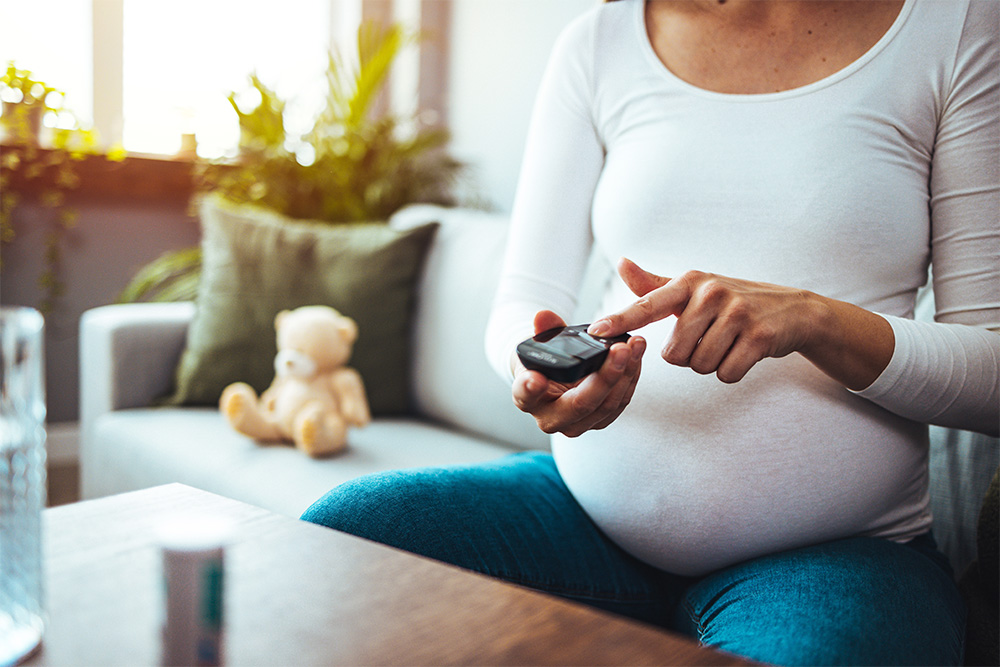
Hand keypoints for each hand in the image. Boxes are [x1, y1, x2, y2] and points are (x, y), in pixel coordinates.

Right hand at [512, 310, 645, 436]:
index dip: (531, 388)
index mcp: (526, 397)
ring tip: (635, 345)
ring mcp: (577, 424)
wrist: (554, 379)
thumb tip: (543, 316)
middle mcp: (550, 418)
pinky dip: (631, 378)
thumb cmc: (543, 362)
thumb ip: (544, 330)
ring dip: (626, 374)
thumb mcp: (539, 344)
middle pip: (580, 404)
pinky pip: (620, 403)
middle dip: (605, 376)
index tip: (537, 379)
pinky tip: (636, 357)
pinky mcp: (599, 421)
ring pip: (607, 405)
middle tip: (620, 349)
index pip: (525, 395)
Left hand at [588, 258, 892, 388]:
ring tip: (726, 344)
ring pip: (700, 366)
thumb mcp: (694, 288)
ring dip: (711, 364)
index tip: (598, 331)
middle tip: (708, 339)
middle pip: (674, 353)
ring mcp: (737, 314)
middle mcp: (711, 294)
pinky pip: (726, 373)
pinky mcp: (759, 337)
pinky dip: (732, 372)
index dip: (622, 320)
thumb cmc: (732, 301)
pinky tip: (742, 353)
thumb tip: (622, 263)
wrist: (792, 310)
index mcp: (689, 283)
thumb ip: (654, 284)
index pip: (648, 304)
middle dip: (688, 356)